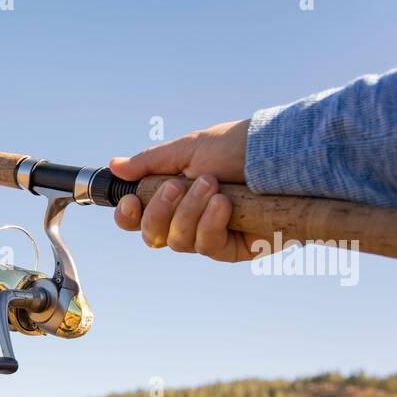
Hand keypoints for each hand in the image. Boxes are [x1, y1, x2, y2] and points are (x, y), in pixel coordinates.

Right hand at [110, 119, 270, 261]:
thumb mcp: (189, 149)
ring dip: (190, 211)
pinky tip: (224, 204)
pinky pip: (206, 246)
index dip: (128, 216)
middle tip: (179, 185)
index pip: (138, 218)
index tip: (131, 202)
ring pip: (177, 241)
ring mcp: (209, 235)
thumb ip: (150, 162)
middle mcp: (188, 219)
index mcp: (173, 196)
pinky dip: (210, 223)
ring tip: (213, 186)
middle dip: (161, 210)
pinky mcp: (232, 249)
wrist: (281, 155)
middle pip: (152, 235)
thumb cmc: (239, 147)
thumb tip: (115, 165)